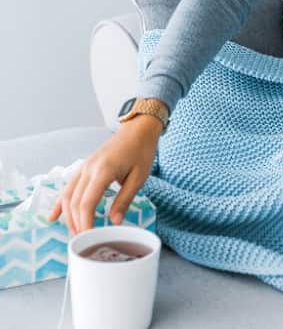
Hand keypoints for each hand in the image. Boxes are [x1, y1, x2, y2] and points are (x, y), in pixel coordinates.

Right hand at [46, 114, 161, 234]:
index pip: (87, 203)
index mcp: (103, 171)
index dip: (86, 223)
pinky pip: (68, 187)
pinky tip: (53, 217)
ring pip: (68, 195)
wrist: (138, 129)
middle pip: (74, 202)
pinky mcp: (85, 167)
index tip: (89, 238)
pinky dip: (61, 203)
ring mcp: (84, 167)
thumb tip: (114, 222)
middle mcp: (88, 169)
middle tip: (84, 241)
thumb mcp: (139, 177)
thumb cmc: (141, 150)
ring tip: (76, 233)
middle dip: (76, 224)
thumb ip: (124, 199)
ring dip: (69, 216)